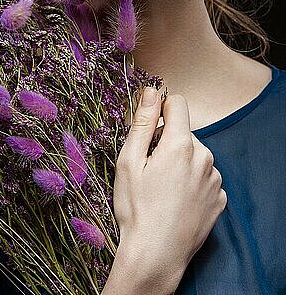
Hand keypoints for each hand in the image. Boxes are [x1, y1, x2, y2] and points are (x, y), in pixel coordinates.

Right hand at [112, 86, 226, 290]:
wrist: (156, 256)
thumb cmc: (136, 208)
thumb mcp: (129, 161)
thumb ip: (142, 122)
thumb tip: (151, 91)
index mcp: (180, 144)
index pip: (178, 103)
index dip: (161, 110)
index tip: (150, 129)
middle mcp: (204, 157)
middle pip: (185, 132)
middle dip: (168, 142)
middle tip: (150, 169)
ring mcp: (214, 179)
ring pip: (196, 155)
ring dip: (182, 162)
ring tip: (163, 188)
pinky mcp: (219, 198)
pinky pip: (205, 177)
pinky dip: (192, 182)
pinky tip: (177, 200)